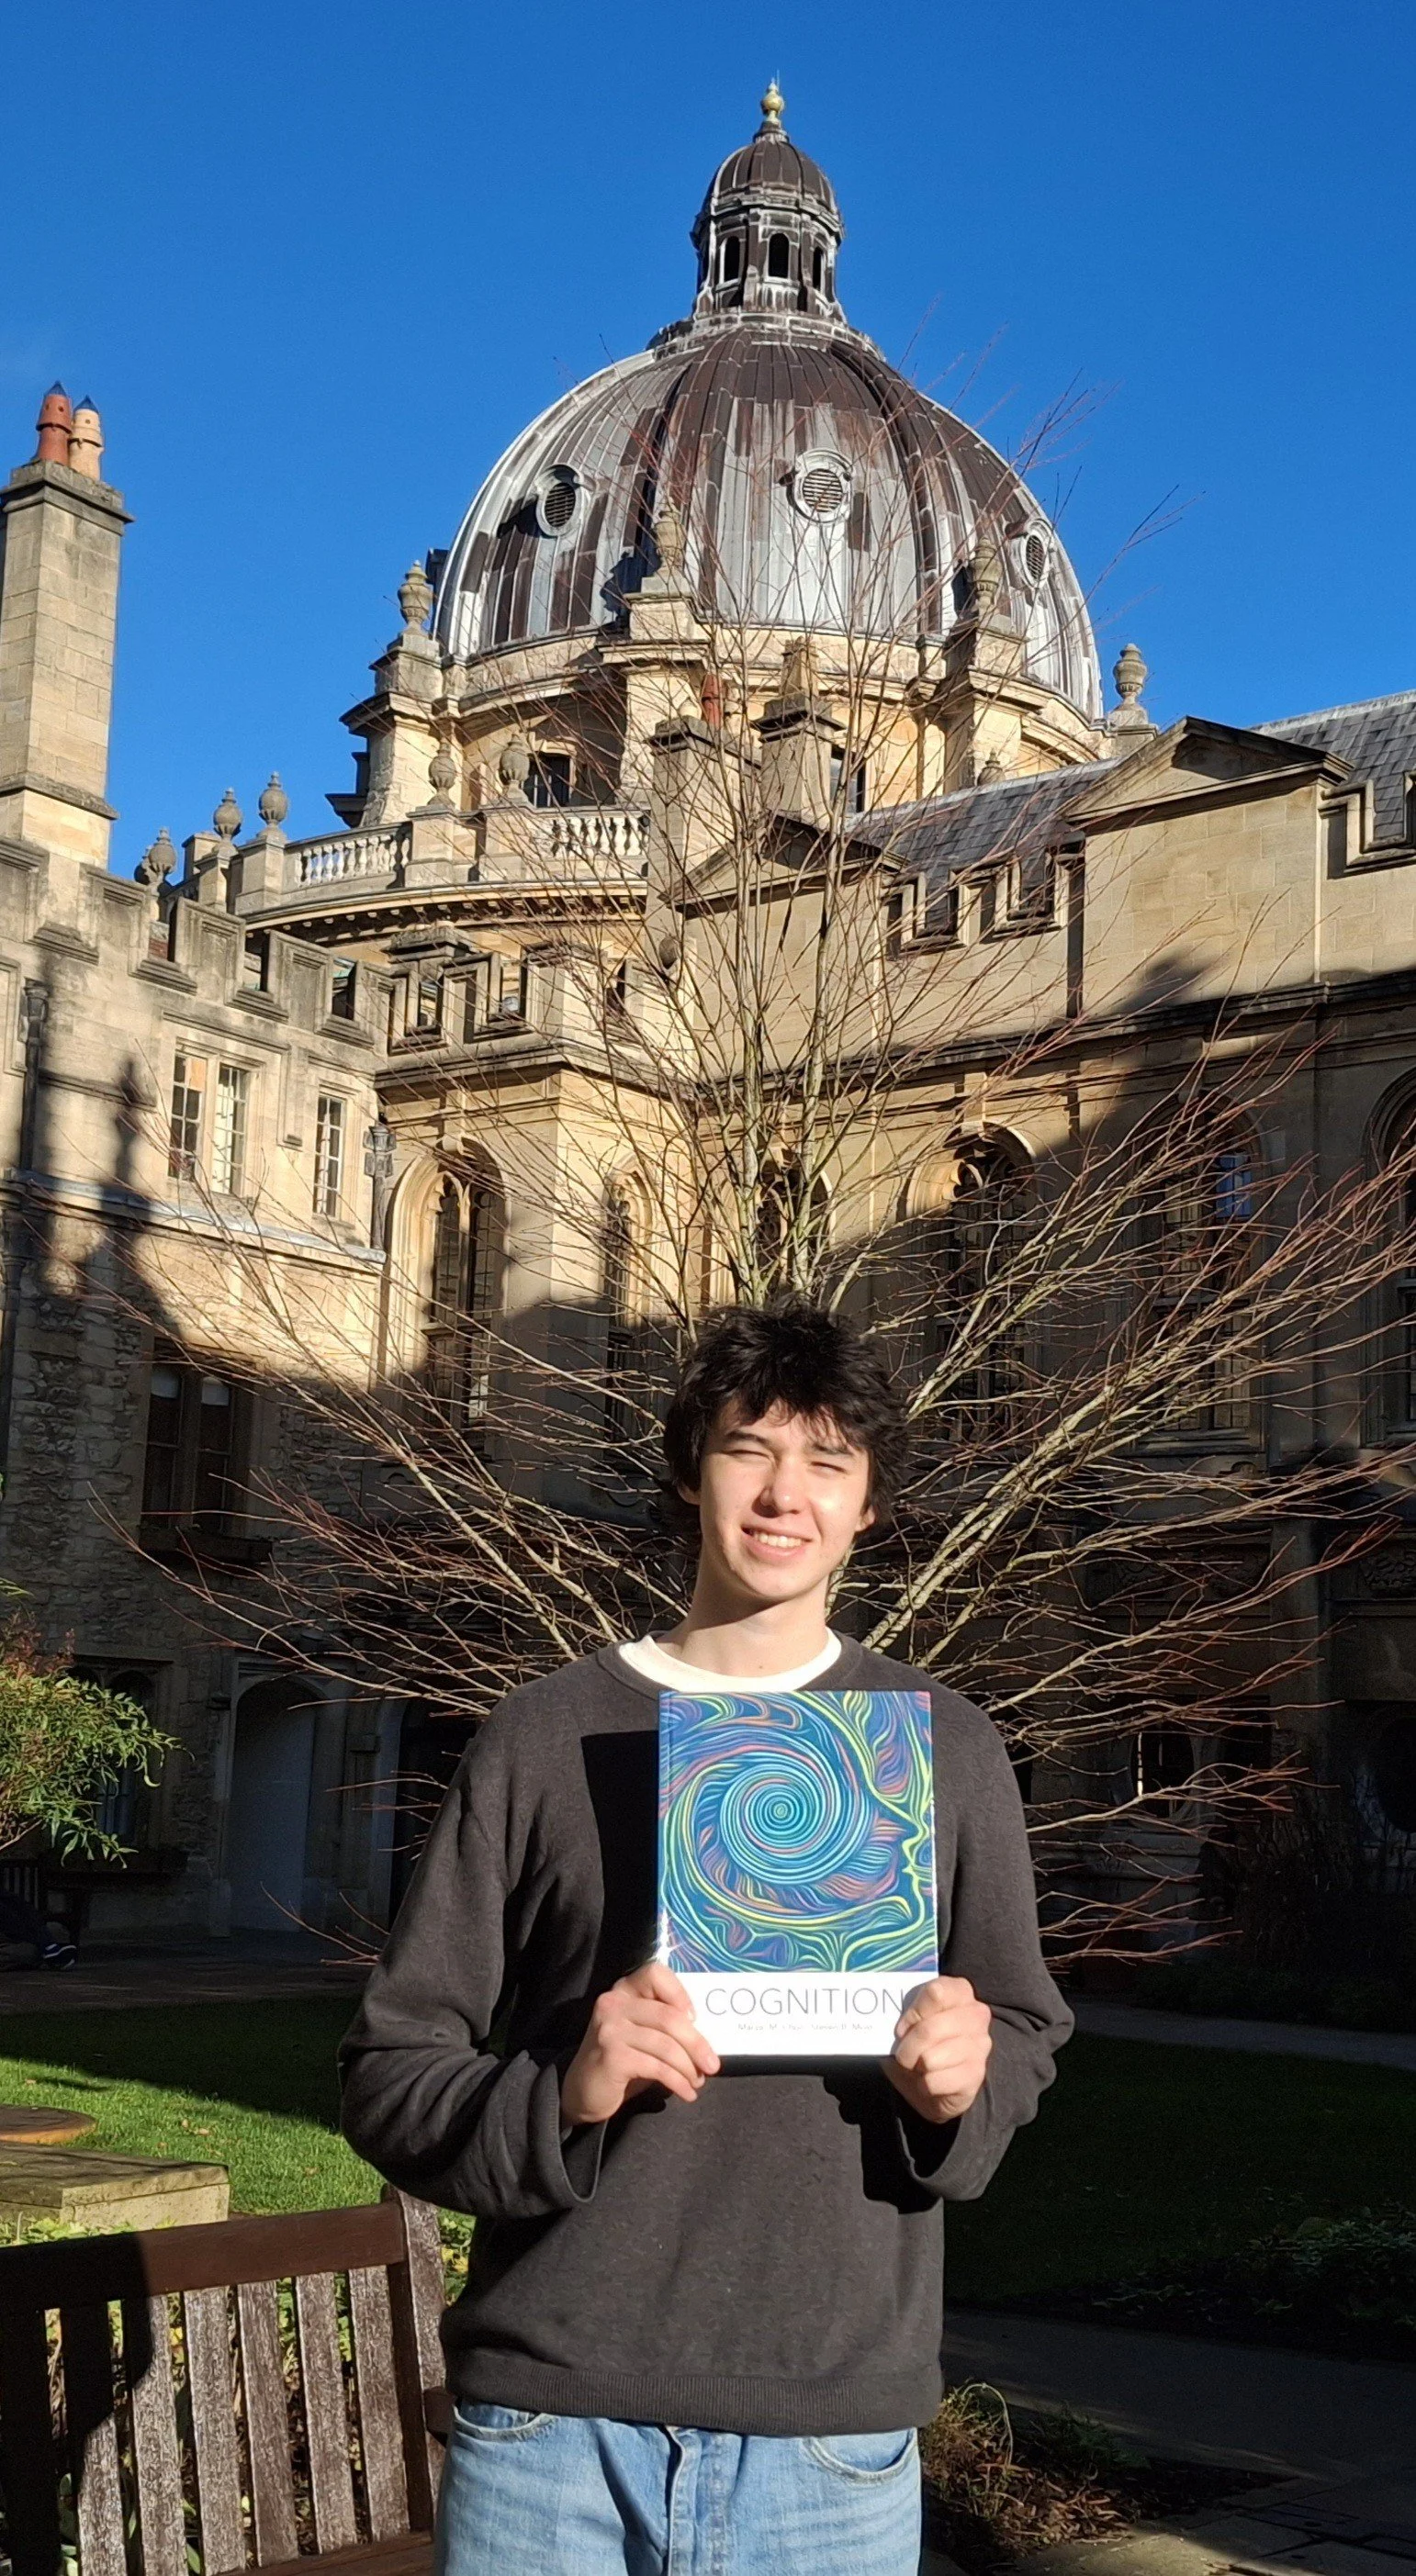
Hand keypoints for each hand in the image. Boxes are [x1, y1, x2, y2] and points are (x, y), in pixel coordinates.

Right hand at [561, 1961, 719, 2125]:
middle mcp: (613, 2003)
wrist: (582, 2091)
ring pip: (665, 2045)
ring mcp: (609, 2029)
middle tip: (712, 2065)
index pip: (655, 1973)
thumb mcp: (642, 2034)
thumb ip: (664, 2025)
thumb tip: (705, 2037)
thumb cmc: (621, 2060)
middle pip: (669, 2017)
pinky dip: (677, 2082)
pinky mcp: (611, 2056)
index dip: (680, 1993)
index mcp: (624, 1991)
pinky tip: (686, 2093)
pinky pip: (656, 2067)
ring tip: (697, 2081)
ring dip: (689, 2068)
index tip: (695, 2020)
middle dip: (697, 2044)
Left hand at [882, 1975, 991, 2124]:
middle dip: (908, 2046)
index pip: (935, 1992)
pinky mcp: (976, 2075)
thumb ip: (899, 2013)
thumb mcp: (906, 2023)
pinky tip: (931, 2079)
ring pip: (930, 2059)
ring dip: (916, 2067)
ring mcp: (980, 2045)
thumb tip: (881, 2013)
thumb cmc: (918, 2045)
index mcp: (960, 1992)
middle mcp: (976, 2015)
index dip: (913, 2013)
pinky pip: (934, 2082)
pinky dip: (925, 2085)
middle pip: (929, 2029)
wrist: (934, 2083)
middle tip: (904, 2053)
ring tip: (921, 2066)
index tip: (903, 2027)